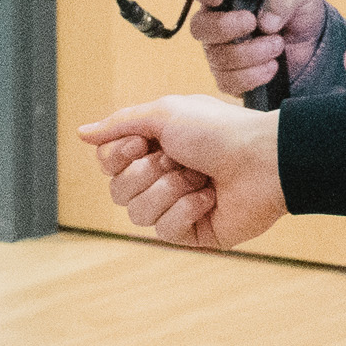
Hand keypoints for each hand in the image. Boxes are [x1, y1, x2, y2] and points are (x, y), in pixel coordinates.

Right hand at [79, 95, 292, 247]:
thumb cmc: (219, 130)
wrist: (264, 159)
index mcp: (153, 148)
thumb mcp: (163, 113)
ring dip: (168, 191)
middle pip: (117, 190)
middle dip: (146, 173)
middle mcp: (162, 177)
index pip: (107, 163)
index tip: (142, 142)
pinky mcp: (194, 232)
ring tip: (198, 178)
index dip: (118, 156)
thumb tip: (81, 134)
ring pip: (137, 214)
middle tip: (178, 159)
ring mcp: (177, 207)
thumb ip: (119, 124)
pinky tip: (210, 198)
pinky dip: (187, 210)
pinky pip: (165, 232)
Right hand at [185, 0, 325, 98]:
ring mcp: (220, 49)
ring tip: (277, 45)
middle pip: (198, 26)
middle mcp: (216, 20)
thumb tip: (266, 21)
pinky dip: (252, 76)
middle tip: (252, 23)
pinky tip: (271, 66)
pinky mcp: (230, 75)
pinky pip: (227, 81)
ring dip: (250, 53)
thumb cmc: (297, 10)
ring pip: (217, 56)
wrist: (311, 44)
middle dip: (225, 27)